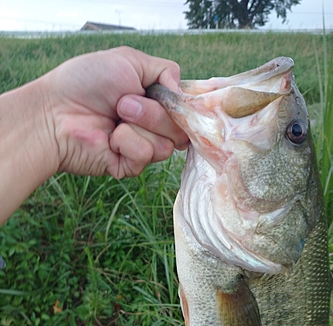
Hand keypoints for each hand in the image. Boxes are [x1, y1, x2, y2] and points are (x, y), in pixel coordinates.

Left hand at [44, 46, 188, 177]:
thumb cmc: (85, 83)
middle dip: (154, 113)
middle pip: (180, 129)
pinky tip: (110, 139)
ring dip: (140, 126)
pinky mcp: (130, 165)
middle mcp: (150, 126)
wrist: (55, 113)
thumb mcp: (129, 61)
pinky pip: (147, 155)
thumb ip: (165, 70)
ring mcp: (140, 146)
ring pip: (167, 145)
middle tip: (123, 104)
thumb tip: (182, 92)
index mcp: (153, 101)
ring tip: (115, 118)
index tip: (165, 96)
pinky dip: (128, 143)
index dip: (180, 106)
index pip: (185, 110)